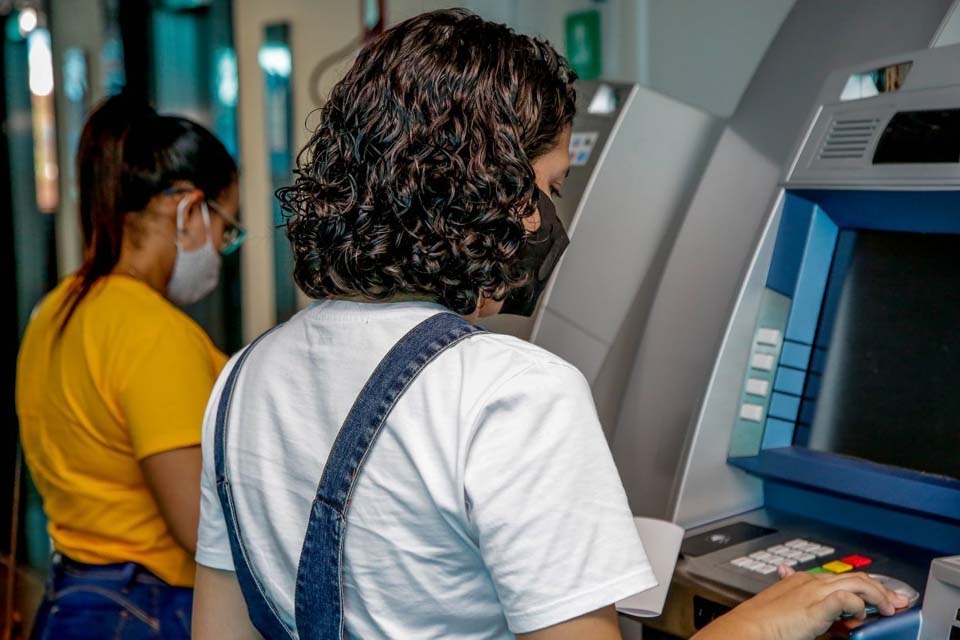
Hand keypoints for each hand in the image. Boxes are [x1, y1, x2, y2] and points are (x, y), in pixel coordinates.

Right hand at [693, 568, 908, 639]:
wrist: (749, 628)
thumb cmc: (763, 624)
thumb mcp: (786, 610)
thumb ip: (804, 607)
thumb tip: (824, 613)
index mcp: (802, 581)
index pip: (841, 577)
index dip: (864, 585)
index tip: (879, 597)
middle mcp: (811, 581)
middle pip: (854, 577)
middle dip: (880, 588)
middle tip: (895, 601)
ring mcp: (814, 591)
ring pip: (857, 583)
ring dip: (877, 595)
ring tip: (888, 609)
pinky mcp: (817, 605)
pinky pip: (846, 598)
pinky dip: (858, 606)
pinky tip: (861, 616)